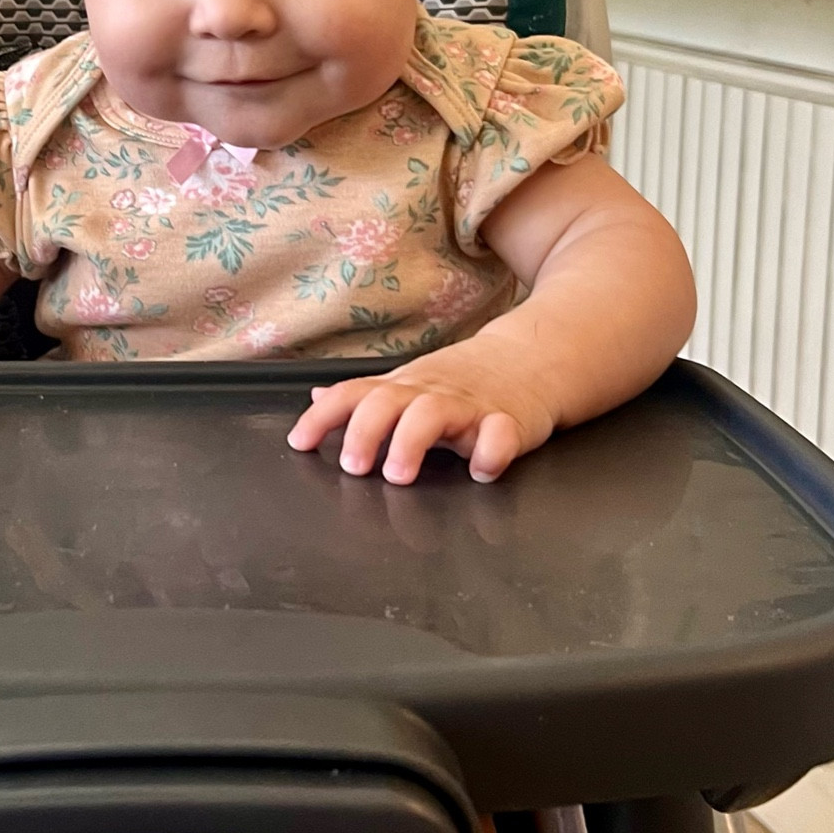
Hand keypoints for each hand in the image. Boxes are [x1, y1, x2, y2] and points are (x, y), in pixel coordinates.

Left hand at [286, 342, 556, 483]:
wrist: (534, 358)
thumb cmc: (463, 381)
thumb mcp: (409, 384)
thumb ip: (365, 398)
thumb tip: (317, 399)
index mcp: (403, 389)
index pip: (353, 395)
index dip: (323, 418)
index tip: (300, 443)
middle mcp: (430, 394)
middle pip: (388, 402)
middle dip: (365, 432)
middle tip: (354, 467)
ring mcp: (470, 406)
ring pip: (434, 414)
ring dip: (411, 442)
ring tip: (398, 474)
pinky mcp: (510, 422)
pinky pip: (500, 434)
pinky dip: (490, 452)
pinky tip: (480, 470)